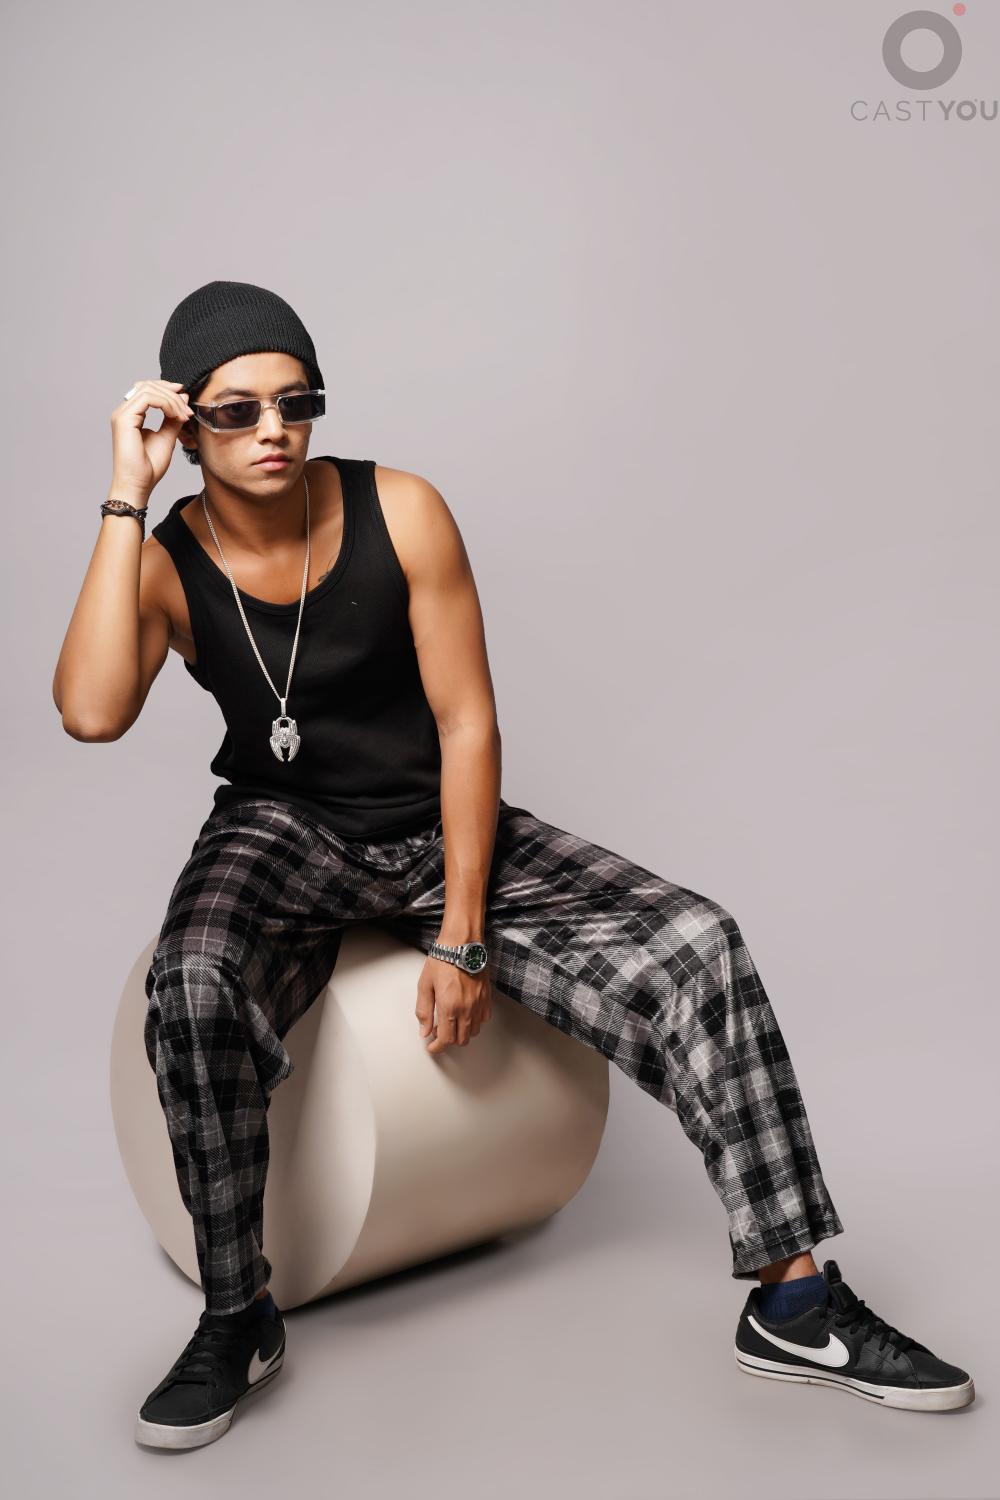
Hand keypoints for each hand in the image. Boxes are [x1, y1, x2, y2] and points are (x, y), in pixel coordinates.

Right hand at [109, 379, 194, 498]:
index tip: (186, 401)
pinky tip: (176, 416)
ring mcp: (122, 414)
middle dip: (172, 394)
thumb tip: (183, 398)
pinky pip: (147, 398)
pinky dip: (166, 404)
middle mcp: (124, 412)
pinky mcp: (124, 419)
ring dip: (171, 400)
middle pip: (148, 385)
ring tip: (184, 416)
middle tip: (188, 409)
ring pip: (149, 389)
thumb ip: (174, 418)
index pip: (148, 390)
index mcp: (131, 415)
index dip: (168, 391)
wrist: (138, 485)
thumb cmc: (149, 467)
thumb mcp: (167, 437)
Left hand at [416, 955, 492, 1053]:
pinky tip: (465, 1014)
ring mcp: (479, 1004)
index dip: (437, 1047)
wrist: (462, 945)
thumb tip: (424, 1031)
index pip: (446, 1040)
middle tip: (438, 1033)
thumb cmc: (443, 960)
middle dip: (448, 1041)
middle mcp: (466, 1009)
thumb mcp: (425, 985)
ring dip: (462, 1033)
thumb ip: (424, 1011)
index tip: (432, 1047)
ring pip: (474, 1032)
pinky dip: (475, 1022)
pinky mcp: (486, 997)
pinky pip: (484, 1019)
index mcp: (449, 1007)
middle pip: (461, 1039)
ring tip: (451, 1023)